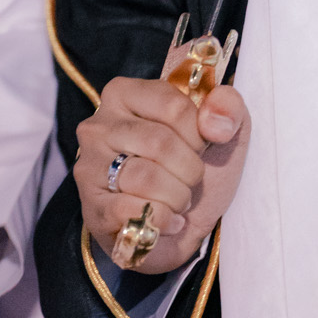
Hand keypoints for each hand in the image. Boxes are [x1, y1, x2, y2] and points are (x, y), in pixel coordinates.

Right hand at [75, 76, 249, 275]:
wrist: (183, 224)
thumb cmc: (195, 166)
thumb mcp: (222, 128)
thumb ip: (227, 106)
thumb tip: (214, 122)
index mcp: (124, 94)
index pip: (173, 105)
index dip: (198, 133)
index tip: (200, 146)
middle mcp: (98, 126)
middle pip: (159, 142)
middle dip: (191, 168)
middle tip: (192, 179)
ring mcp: (89, 167)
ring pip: (145, 178)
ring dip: (178, 196)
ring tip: (181, 200)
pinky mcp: (91, 208)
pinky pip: (132, 211)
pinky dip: (163, 219)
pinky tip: (169, 220)